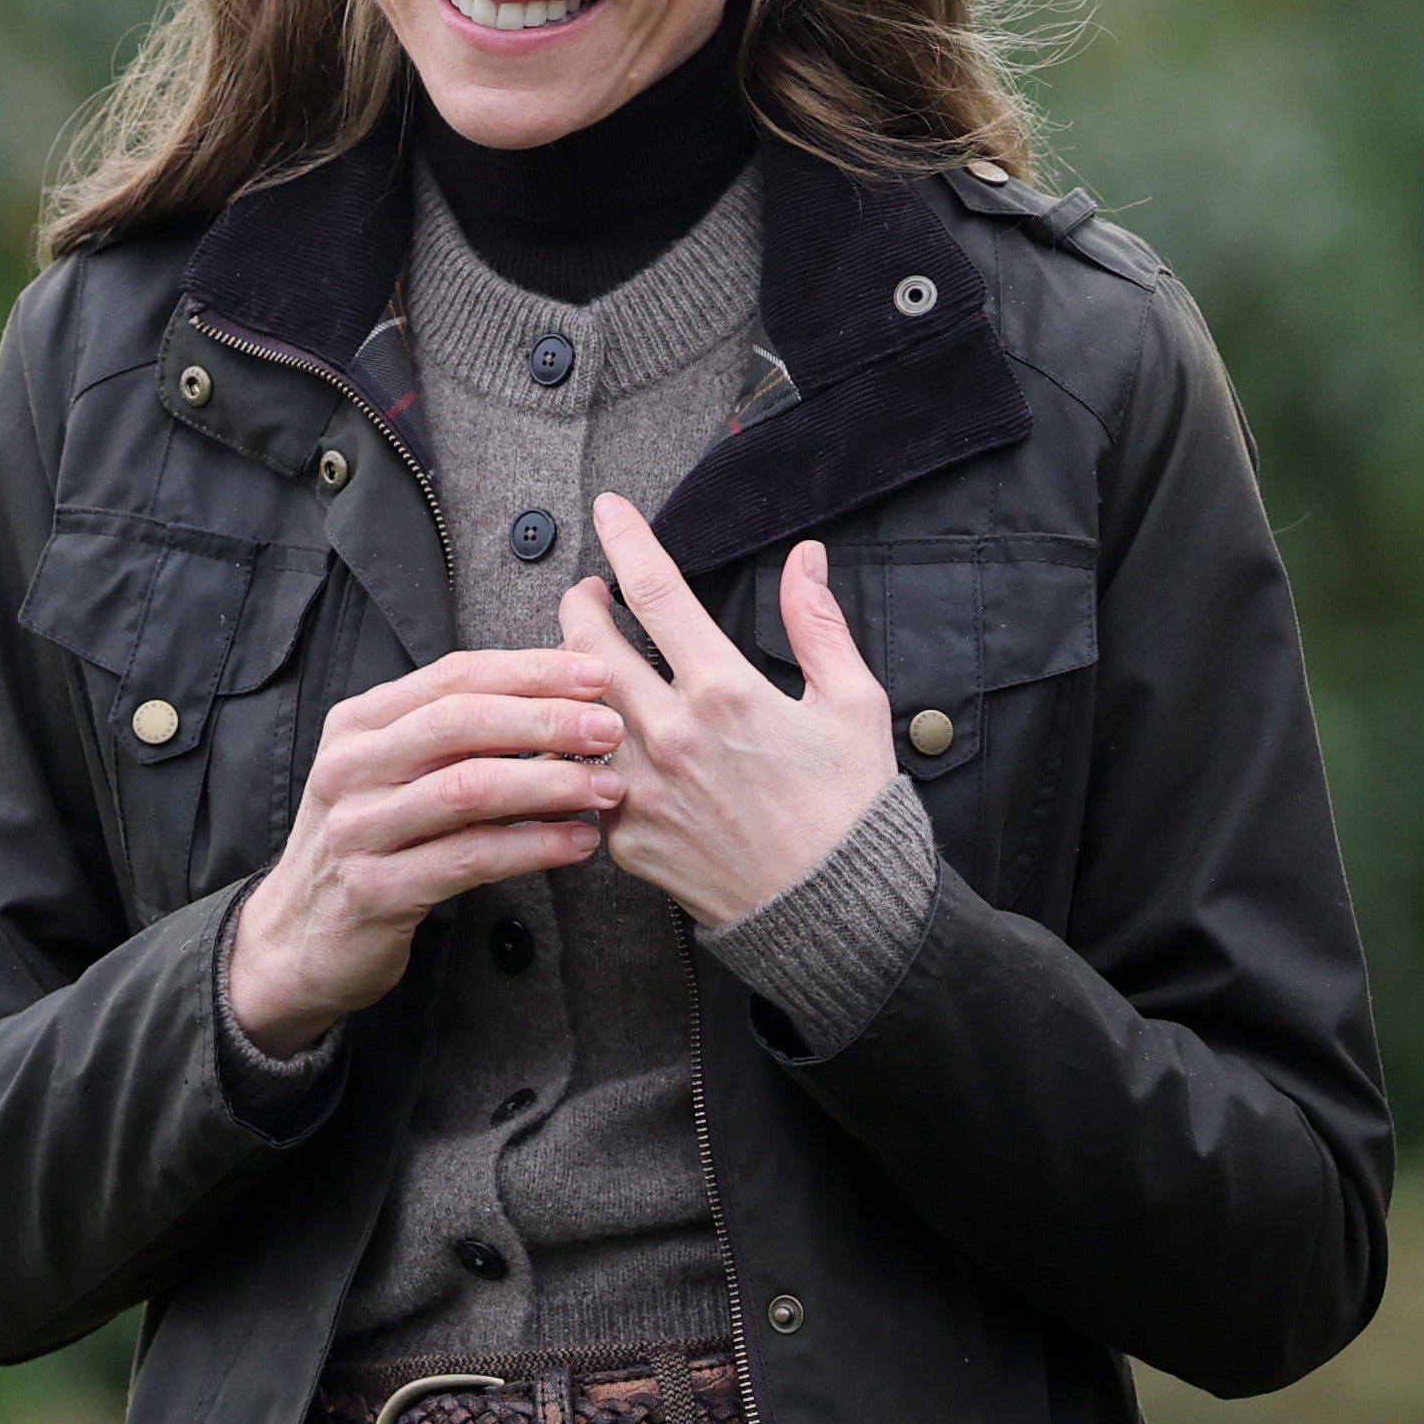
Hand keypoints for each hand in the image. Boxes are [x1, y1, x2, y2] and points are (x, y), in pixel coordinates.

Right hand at [228, 648, 623, 1050]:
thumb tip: (560, 695)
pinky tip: (577, 843)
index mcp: (360, 725)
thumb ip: (459, 733)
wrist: (297, 940)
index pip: (453, 676)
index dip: (530, 670)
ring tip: (607, 787)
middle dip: (546, 719)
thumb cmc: (369, 844)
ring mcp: (359, 830)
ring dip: (550, 783)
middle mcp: (352, 768)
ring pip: (468, 788)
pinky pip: (469, 858)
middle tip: (610, 729)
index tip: (596, 675)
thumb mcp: (394, 773)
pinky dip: (533, 846)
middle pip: (460, 722)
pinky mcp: (377, 890)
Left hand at [559, 498, 896, 932]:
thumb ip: (819, 624)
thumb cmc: (851, 810)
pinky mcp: (625, 839)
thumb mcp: (854, 704)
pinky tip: (591, 743)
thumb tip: (806, 560)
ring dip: (570, 679)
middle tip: (589, 593)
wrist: (835, 913)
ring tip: (587, 665)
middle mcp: (669, 736)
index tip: (608, 510)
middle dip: (578, 604)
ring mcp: (639, 791)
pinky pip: (582, 781)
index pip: (656, 593)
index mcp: (725, 692)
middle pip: (586, 645)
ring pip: (569, 714)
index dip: (626, 540)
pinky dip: (580, 753)